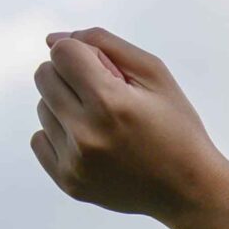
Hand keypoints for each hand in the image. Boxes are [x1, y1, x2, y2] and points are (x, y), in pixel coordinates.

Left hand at [29, 27, 228, 222]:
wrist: (189, 189)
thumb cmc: (177, 128)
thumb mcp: (156, 75)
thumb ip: (106, 45)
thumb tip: (54, 39)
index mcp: (110, 102)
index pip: (62, 52)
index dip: (84, 54)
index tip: (106, 71)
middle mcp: (86, 133)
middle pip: (44, 76)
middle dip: (71, 76)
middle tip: (105, 95)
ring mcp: (74, 161)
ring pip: (42, 107)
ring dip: (67, 107)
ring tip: (103, 123)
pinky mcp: (68, 180)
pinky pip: (39, 139)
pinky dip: (61, 135)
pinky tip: (92, 143)